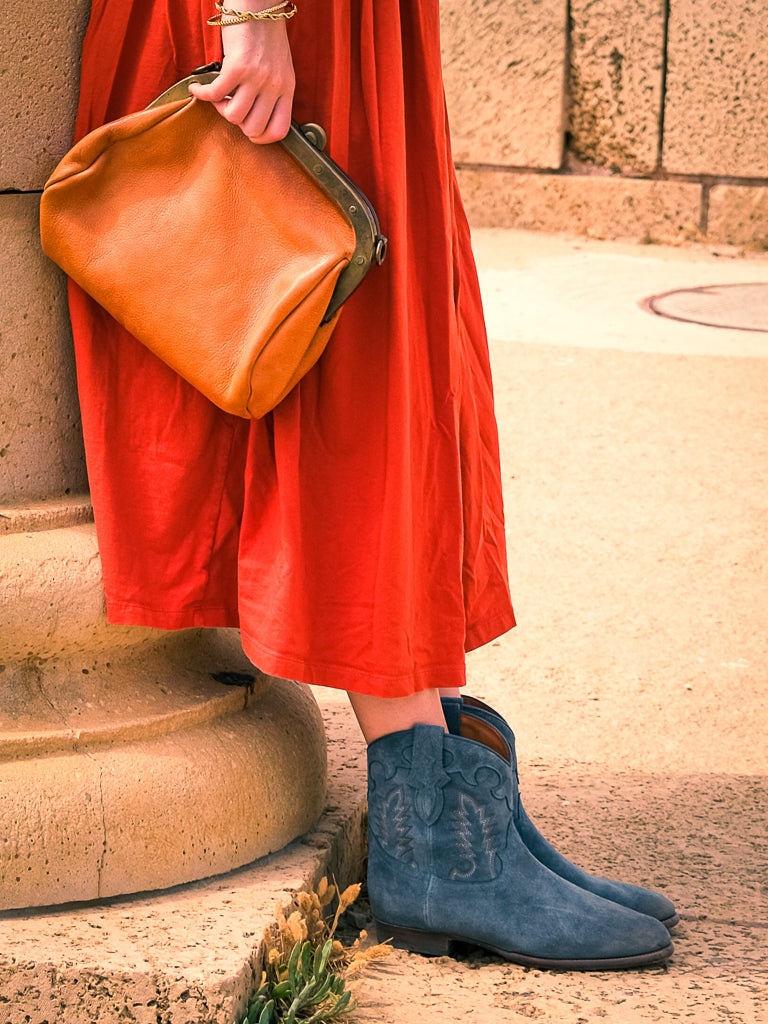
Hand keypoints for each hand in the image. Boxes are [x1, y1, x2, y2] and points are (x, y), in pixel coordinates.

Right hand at [188, 20, 294, 143]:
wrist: (257, 3)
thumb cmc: (264, 34)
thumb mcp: (278, 67)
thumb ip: (272, 91)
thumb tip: (253, 116)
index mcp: (287, 88)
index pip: (279, 131)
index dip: (261, 137)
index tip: (248, 128)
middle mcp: (274, 85)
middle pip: (253, 129)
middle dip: (237, 123)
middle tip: (229, 106)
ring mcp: (257, 77)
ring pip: (234, 116)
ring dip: (220, 109)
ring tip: (217, 94)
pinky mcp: (238, 67)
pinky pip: (215, 94)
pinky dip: (202, 93)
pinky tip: (197, 87)